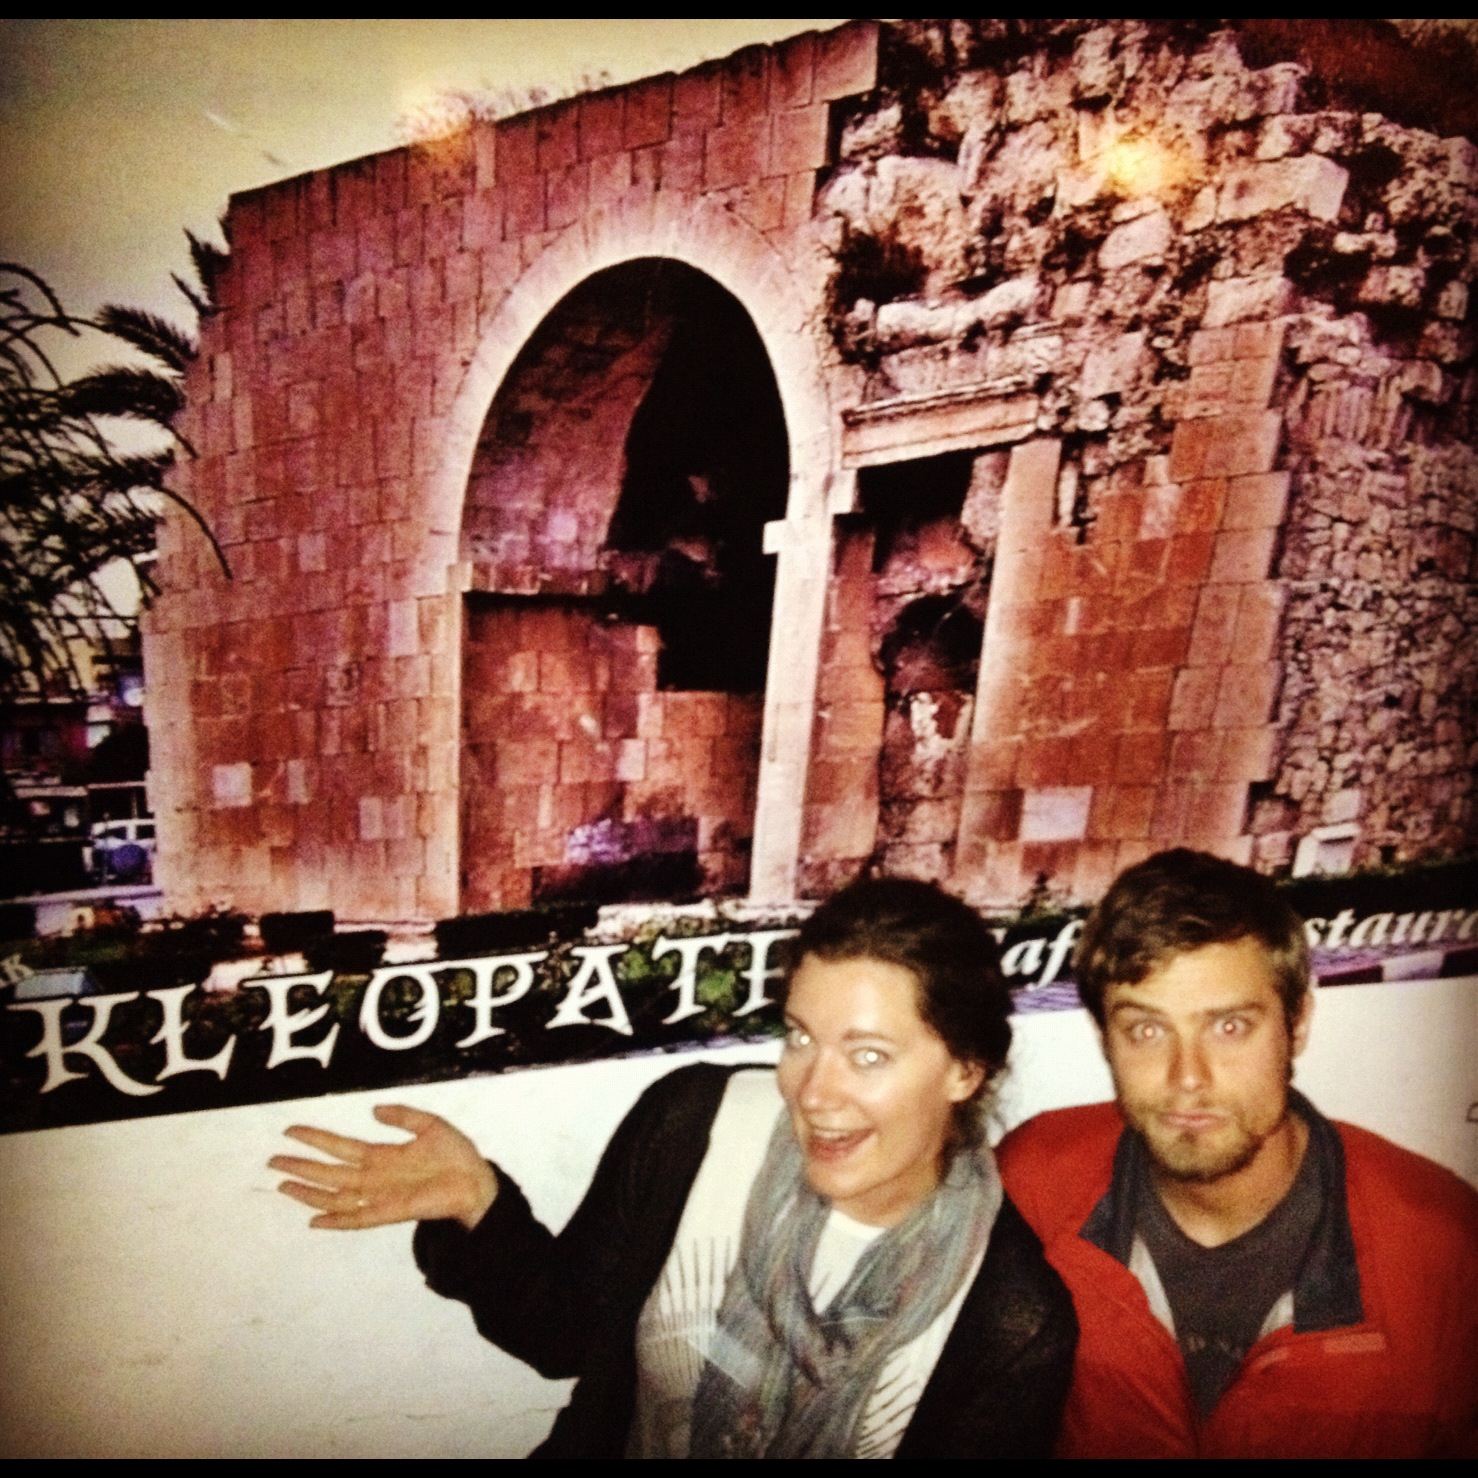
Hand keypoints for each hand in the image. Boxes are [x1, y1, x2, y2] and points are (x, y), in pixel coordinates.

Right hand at [270, 1104, 497, 1230]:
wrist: (476, 1181)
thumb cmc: (455, 1155)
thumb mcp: (430, 1124)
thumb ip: (402, 1116)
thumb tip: (373, 1109)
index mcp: (381, 1155)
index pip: (339, 1146)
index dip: (315, 1138)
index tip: (290, 1131)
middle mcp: (374, 1177)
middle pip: (328, 1172)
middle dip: (301, 1166)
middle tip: (272, 1160)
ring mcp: (379, 1196)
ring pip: (335, 1196)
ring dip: (309, 1192)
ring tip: (283, 1184)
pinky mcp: (390, 1212)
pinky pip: (358, 1219)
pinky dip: (336, 1220)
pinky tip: (314, 1220)